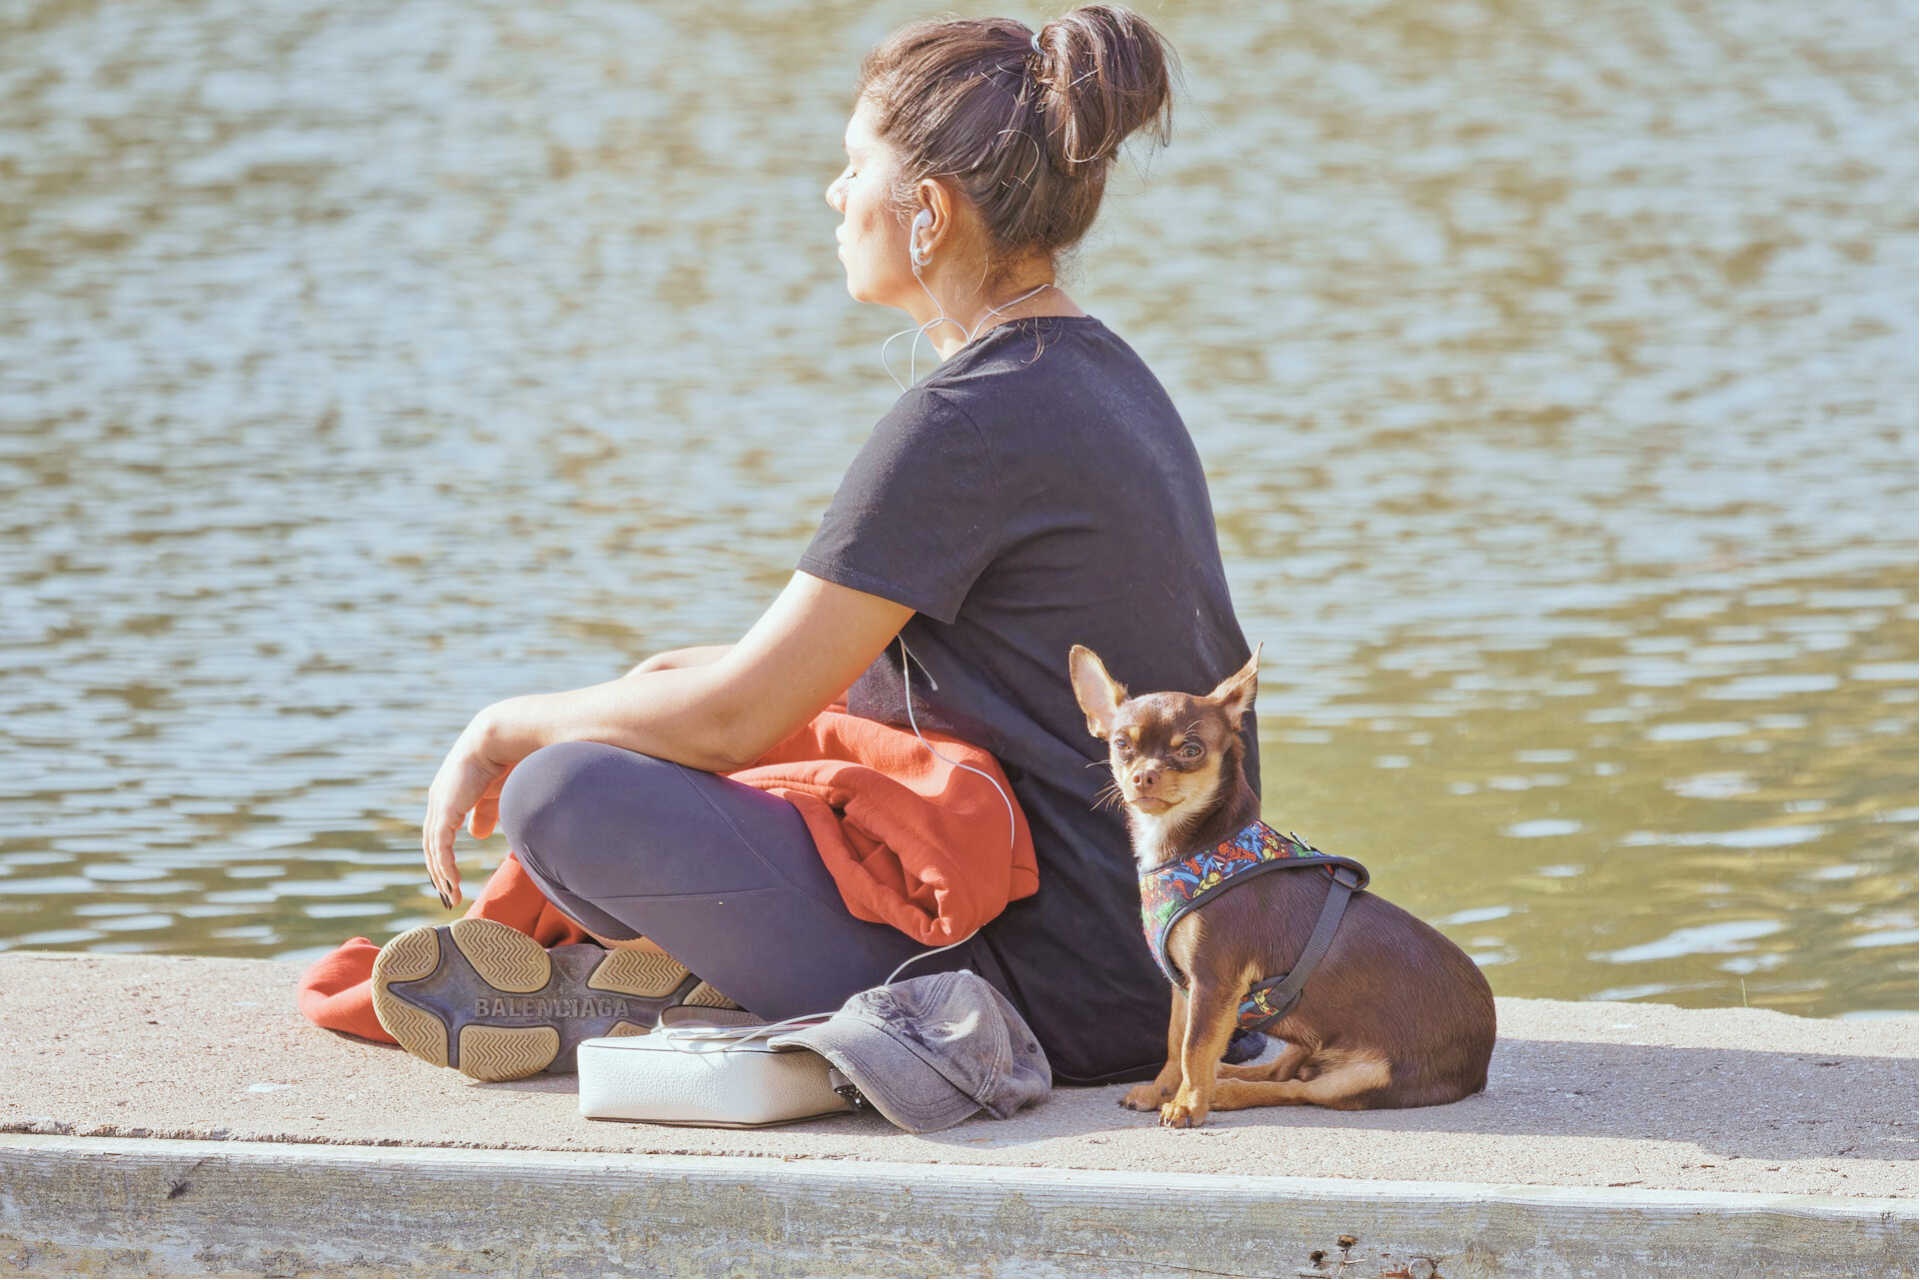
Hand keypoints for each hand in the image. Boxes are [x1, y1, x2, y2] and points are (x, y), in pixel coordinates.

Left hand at [421, 711, 517, 909]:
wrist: (501, 739)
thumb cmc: (504, 760)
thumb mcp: (494, 795)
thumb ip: (484, 814)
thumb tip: (477, 835)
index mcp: (447, 795)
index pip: (438, 832)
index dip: (442, 855)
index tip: (450, 877)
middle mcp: (438, 801)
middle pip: (432, 845)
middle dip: (438, 872)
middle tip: (448, 895)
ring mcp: (439, 805)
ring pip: (434, 850)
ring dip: (441, 875)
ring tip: (452, 896)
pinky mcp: (446, 810)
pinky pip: (441, 847)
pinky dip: (445, 867)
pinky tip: (453, 883)